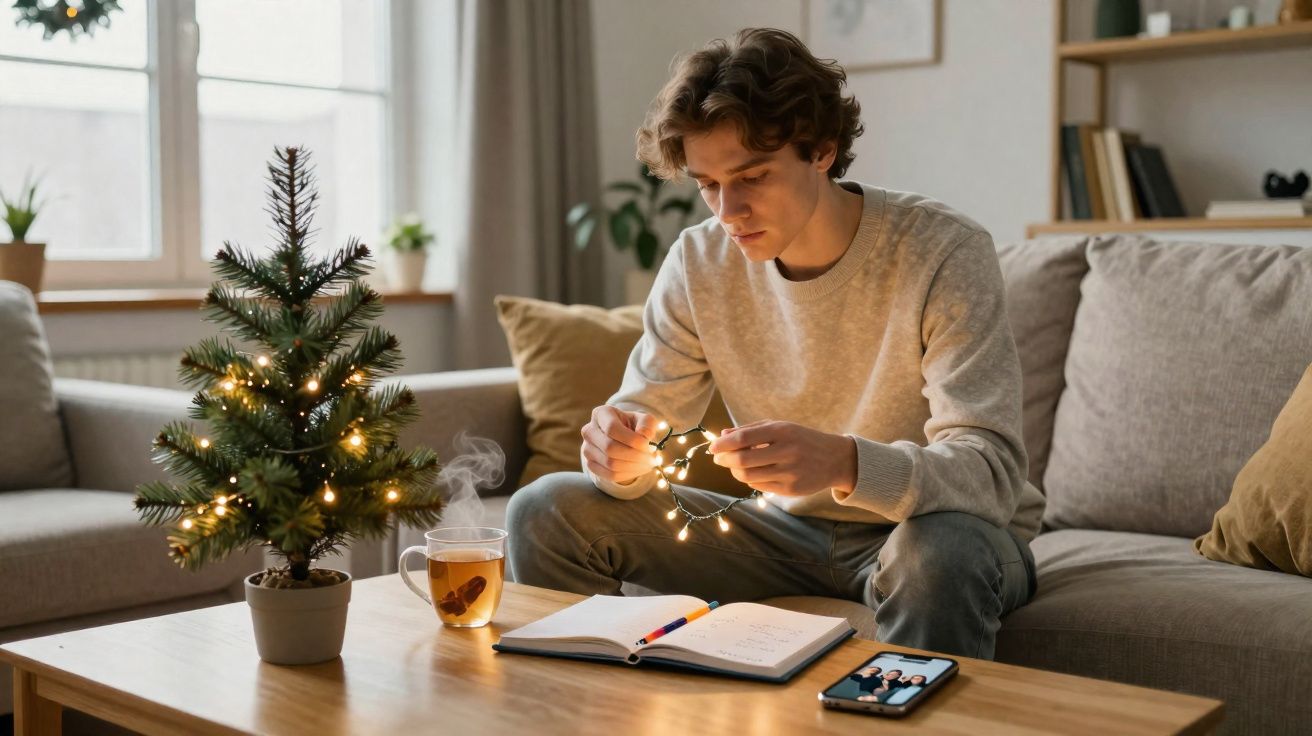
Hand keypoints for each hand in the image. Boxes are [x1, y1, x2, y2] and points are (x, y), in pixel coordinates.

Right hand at [580, 405, 660, 484]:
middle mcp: (589, 430)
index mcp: (601, 414)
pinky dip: (628, 474)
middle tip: (652, 458)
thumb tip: (644, 436)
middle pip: (610, 448)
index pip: (612, 428)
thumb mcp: (644, 420)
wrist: (622, 439)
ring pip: (610, 464)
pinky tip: (639, 469)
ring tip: (648, 464)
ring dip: (634, 466)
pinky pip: (610, 475)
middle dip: (635, 455)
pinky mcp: (590, 464)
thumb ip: (647, 425)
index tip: (648, 445)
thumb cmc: (634, 426)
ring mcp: (587, 449)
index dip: (632, 439)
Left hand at [707, 420, 856, 496]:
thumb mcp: (780, 427)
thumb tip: (723, 435)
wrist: (835, 459)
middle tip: (719, 458)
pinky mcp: (791, 490)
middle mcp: (787, 451)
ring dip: (734, 471)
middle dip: (724, 460)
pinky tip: (753, 473)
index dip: (723, 444)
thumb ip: (751, 429)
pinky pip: (759, 487)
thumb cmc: (801, 439)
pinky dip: (750, 480)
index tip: (712, 447)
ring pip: (748, 476)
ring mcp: (790, 472)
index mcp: (783, 431)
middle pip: (742, 460)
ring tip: (734, 466)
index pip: (743, 438)